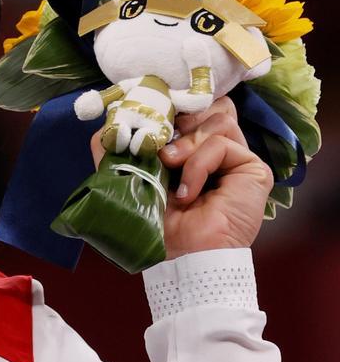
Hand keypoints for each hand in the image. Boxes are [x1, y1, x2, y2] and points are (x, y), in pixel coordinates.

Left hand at [90, 96, 273, 258]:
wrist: (179, 257)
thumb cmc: (156, 223)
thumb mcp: (126, 176)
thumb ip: (114, 147)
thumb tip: (108, 119)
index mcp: (189, 148)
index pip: (188, 107)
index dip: (168, 105)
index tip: (146, 115)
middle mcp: (215, 150)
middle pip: (208, 104)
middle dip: (177, 118)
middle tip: (158, 143)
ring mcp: (236, 159)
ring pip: (217, 117)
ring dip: (185, 143)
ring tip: (169, 167)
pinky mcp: (253, 169)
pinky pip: (221, 144)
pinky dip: (197, 165)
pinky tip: (187, 193)